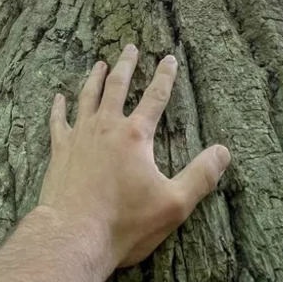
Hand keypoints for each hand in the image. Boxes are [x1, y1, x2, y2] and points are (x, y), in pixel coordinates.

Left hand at [37, 44, 231, 270]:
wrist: (73, 234)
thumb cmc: (125, 222)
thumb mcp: (174, 203)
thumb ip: (201, 175)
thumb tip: (223, 151)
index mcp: (135, 136)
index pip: (155, 97)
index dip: (165, 76)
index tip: (169, 58)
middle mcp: (106, 128)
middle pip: (117, 86)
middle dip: (126, 65)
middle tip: (130, 47)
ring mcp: (79, 137)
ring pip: (87, 97)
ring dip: (94, 78)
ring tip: (99, 63)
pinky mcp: (59, 152)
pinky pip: (58, 121)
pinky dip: (59, 107)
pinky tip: (59, 98)